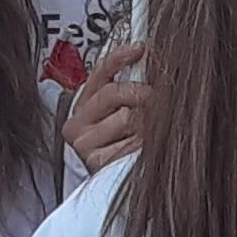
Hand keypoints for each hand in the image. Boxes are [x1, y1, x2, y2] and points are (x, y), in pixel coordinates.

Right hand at [64, 43, 148, 175]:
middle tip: (159, 98)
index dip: (120, 57)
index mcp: (83, 105)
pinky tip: (144, 148)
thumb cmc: (120, 147)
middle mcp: (78, 123)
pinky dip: (144, 143)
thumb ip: (132, 85)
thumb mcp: (123, 113)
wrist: (110, 188)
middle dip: (143, 93)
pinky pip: (131, 141)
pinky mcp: (97, 162)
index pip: (100, 72)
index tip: (140, 48)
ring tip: (150, 132)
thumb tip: (151, 58)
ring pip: (127, 117)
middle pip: (115, 92)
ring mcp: (85, 143)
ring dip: (147, 122)